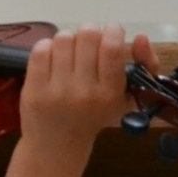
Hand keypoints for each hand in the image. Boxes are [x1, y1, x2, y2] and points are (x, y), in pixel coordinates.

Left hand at [19, 23, 157, 154]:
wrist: (57, 145)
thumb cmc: (96, 116)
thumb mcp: (126, 97)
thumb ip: (144, 66)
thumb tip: (140, 37)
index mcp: (109, 93)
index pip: (112, 48)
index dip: (113, 31)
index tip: (111, 33)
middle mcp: (83, 92)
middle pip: (87, 36)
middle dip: (89, 32)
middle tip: (88, 43)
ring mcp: (56, 91)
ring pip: (63, 39)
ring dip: (68, 39)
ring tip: (70, 52)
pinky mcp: (33, 90)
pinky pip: (40, 50)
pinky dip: (47, 46)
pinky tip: (53, 58)